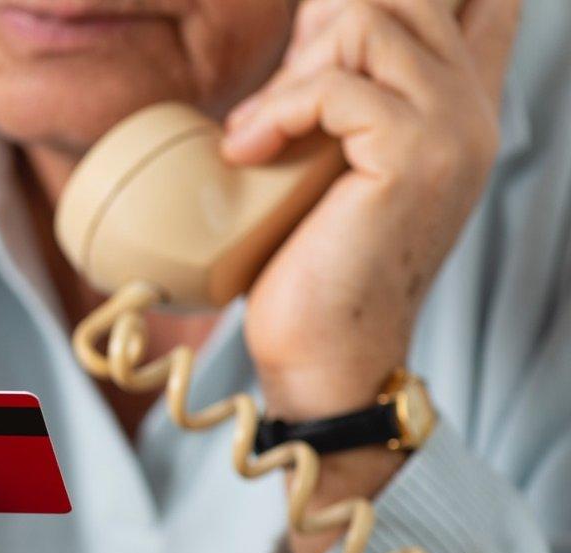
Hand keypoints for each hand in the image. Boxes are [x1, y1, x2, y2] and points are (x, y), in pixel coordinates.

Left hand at [223, 0, 520, 418]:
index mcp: (460, 103)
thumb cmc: (315, 259)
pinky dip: (277, 111)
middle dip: (320, 29)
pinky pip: (336, 85)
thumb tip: (317, 12)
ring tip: (260, 135)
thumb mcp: (334, 154)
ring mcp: (453, 128)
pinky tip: (248, 153)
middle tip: (279, 102)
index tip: (314, 47)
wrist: (326, 351)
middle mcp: (472, 107)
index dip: (381, 5)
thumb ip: (346, 88)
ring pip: (368, 21)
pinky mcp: (416, 156)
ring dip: (292, 74)